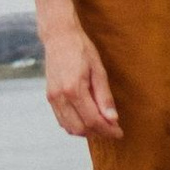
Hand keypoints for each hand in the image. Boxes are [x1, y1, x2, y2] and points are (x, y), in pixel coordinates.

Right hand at [42, 26, 121, 142]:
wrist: (59, 37)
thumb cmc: (81, 50)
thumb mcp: (99, 70)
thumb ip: (104, 97)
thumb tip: (113, 119)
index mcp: (74, 89)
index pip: (93, 120)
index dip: (108, 130)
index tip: (119, 132)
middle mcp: (60, 96)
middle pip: (80, 128)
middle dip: (98, 133)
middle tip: (112, 128)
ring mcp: (53, 98)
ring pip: (69, 128)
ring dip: (87, 131)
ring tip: (101, 124)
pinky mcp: (50, 97)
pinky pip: (62, 120)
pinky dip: (75, 125)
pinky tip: (86, 118)